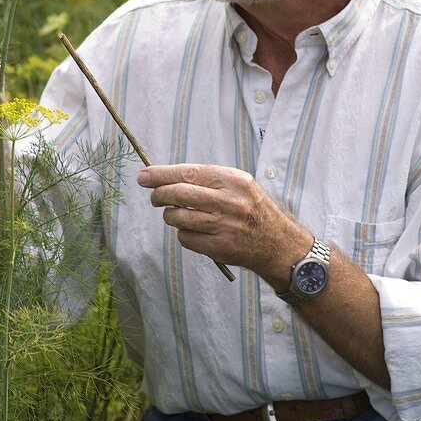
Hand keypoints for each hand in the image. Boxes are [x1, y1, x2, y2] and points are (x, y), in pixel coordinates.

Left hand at [136, 163, 312, 281]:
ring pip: (178, 217)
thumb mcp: (238, 184)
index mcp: (233, 180)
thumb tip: (162, 177)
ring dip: (170, 215)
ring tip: (176, 214)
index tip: (143, 176)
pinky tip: (193, 230)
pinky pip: (185, 238)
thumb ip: (206, 179)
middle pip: (179, 194)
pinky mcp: (219, 248)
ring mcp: (224, 226)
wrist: (277, 242)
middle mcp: (229, 202)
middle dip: (159, 195)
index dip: (161, 174)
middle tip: (154, 198)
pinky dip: (183, 233)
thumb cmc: (250, 208)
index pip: (188, 173)